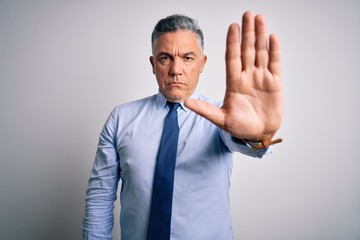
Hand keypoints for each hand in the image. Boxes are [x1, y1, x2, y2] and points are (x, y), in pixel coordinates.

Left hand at [184, 11, 282, 139]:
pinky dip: (274, 50)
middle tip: (247, 14)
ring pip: (260, 52)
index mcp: (234, 82)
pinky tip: (272, 37)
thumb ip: (205, 110)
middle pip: (247, 50)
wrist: (258, 134)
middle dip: (247, 32)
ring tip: (259, 19)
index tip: (232, 27)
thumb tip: (185, 102)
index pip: (232, 57)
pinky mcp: (274, 83)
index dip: (233, 42)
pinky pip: (274, 63)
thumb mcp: (221, 119)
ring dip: (260, 36)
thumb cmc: (239, 127)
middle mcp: (247, 76)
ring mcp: (261, 78)